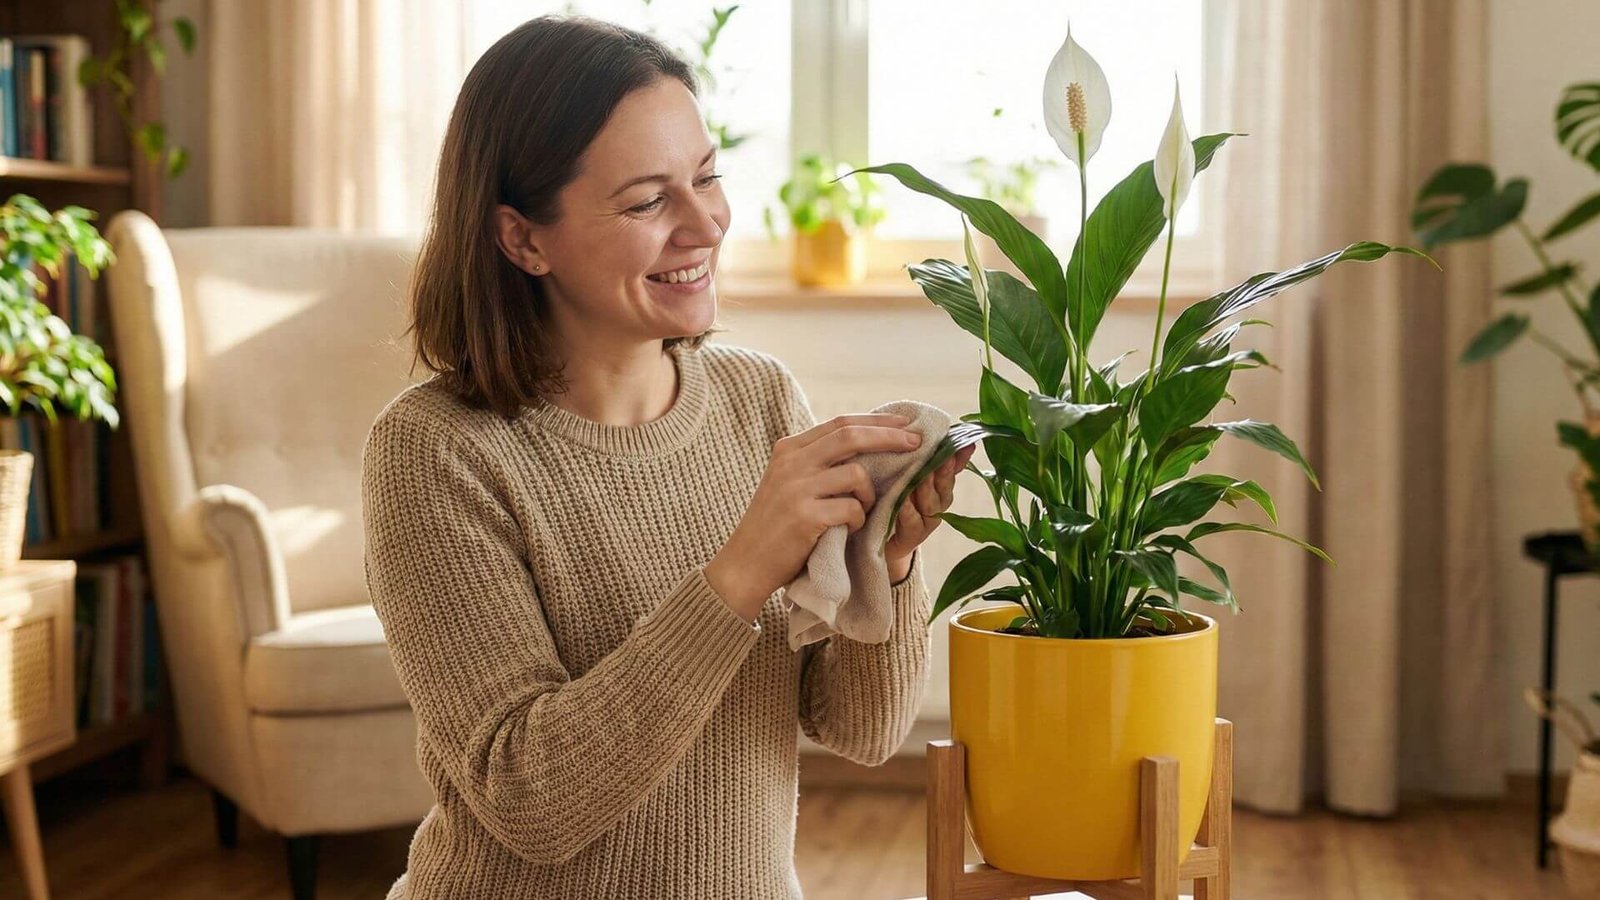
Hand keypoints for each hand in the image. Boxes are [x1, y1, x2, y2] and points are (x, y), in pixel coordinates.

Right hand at [705, 413, 925, 621]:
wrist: (745, 563)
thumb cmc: (775, 525)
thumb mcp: (788, 482)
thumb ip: (817, 462)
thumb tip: (868, 443)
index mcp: (789, 449)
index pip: (840, 423)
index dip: (876, 421)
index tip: (905, 423)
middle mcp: (791, 462)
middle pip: (851, 436)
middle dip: (890, 437)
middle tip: (917, 442)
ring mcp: (796, 489)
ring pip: (856, 475)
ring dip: (870, 495)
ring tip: (862, 511)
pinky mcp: (805, 517)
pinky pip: (852, 509)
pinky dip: (859, 520)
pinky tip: (848, 529)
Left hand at [884, 442, 977, 577]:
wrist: (873, 537)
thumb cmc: (888, 498)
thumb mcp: (902, 473)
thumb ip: (914, 455)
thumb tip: (919, 425)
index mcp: (938, 484)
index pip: (953, 466)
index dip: (960, 456)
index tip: (966, 443)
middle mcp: (937, 502)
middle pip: (944, 483)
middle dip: (945, 469)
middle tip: (944, 455)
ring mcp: (926, 520)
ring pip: (931, 502)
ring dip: (926, 487)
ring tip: (923, 474)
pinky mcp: (911, 536)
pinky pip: (912, 521)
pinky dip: (908, 510)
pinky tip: (904, 500)